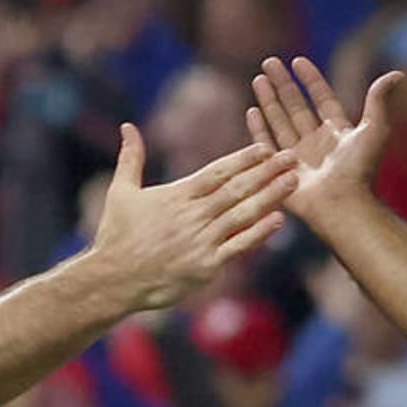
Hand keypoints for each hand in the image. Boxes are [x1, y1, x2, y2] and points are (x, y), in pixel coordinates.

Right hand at [89, 126, 295, 311]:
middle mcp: (193, 215)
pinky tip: (279, 219)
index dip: (242, 159)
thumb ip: (130, 158)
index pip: (216, 172)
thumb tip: (127, 126)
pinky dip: (259, 232)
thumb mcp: (120, 191)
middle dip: (266, 171)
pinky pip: (238, 246)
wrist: (113, 279)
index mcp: (177, 195)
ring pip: (243, 214)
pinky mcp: (206, 266)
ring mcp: (201, 241)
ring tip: (293, 181)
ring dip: (271, 196)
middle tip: (292, 156)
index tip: (265, 147)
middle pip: (236, 189)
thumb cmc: (115, 235)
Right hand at [247, 56, 401, 219]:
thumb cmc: (360, 170)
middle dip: (282, 84)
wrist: (341, 204)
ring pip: (279, 121)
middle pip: (296, 106)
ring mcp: (298, 157)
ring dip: (268, 99)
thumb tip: (397, 73)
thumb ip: (379, 100)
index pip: (322, 99)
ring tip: (258, 78)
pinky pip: (267, 145)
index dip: (311, 80)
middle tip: (269, 62)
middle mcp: (316, 143)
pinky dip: (259, 128)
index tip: (298, 61)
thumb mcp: (375, 129)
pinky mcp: (282, 171)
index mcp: (337, 133)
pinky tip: (251, 110)